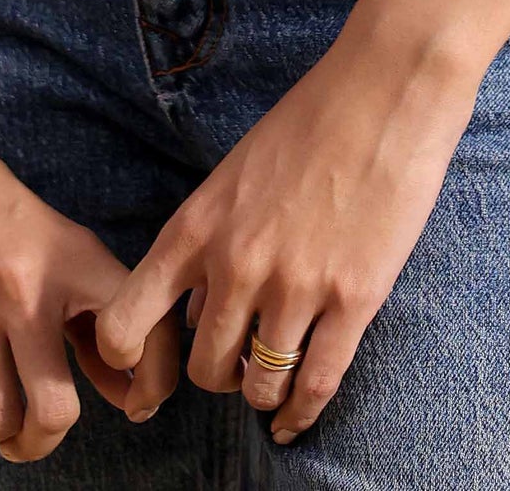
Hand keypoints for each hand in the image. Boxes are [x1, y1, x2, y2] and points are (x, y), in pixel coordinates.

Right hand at [0, 77, 179, 461]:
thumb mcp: (52, 240)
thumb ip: (88, 313)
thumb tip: (129, 392)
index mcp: (69, 256)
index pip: (135, 333)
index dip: (149, 383)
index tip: (137, 403)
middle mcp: (22, 283)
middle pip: (54, 410)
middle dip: (45, 439)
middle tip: (34, 435)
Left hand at [95, 28, 478, 447]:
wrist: (384, 89)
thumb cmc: (308, 121)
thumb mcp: (233, 175)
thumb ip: (208, 241)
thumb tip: (193, 309)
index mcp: (195, 226)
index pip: (126, 321)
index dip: (127, 359)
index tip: (146, 367)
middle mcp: (236, 264)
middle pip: (203, 369)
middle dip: (218, 376)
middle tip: (236, 364)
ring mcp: (294, 286)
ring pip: (259, 385)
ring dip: (261, 393)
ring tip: (270, 382)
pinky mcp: (352, 299)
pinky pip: (315, 384)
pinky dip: (301, 414)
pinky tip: (296, 419)